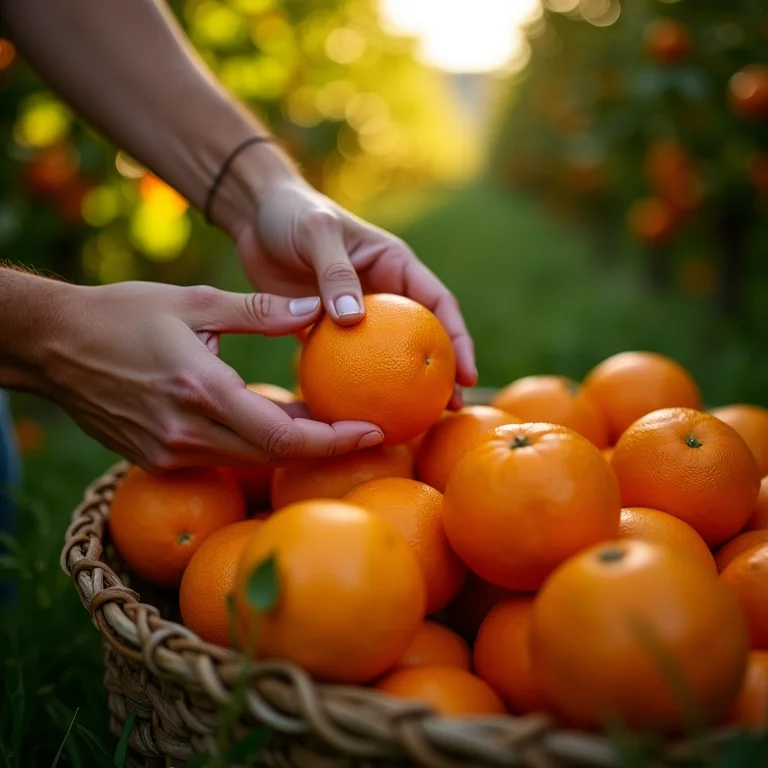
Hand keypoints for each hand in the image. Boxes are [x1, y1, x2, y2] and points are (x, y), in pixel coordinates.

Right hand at [42, 281, 383, 471]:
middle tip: (365, 429)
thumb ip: (260, 311)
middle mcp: (186, 432)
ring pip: (249, 460)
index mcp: (200, 390)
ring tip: (328, 422)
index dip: (334, 440)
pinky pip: (221, 458)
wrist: (53, 346)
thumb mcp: (195, 301)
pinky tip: (276, 422)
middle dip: (324, 446)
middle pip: (273, 455)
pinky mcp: (156, 458)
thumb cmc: (122, 314)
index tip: (373, 432)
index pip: (283, 434)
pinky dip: (255, 444)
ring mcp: (169, 452)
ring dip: (290, 444)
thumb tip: (317, 310)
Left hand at [226, 177, 477, 395]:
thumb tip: (354, 322)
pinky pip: (346, 360)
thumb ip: (335, 272)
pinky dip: (353, 384)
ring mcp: (357, 312)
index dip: (458, 340)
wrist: (256, 216)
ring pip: (387, 354)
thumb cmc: (292, 214)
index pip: (438, 304)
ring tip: (412, 420)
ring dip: (401, 385)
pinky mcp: (327, 327)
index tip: (466, 376)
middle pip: (422, 336)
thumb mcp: (318, 234)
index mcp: (394, 265)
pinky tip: (353, 412)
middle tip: (449, 408)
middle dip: (441, 372)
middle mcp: (382, 291)